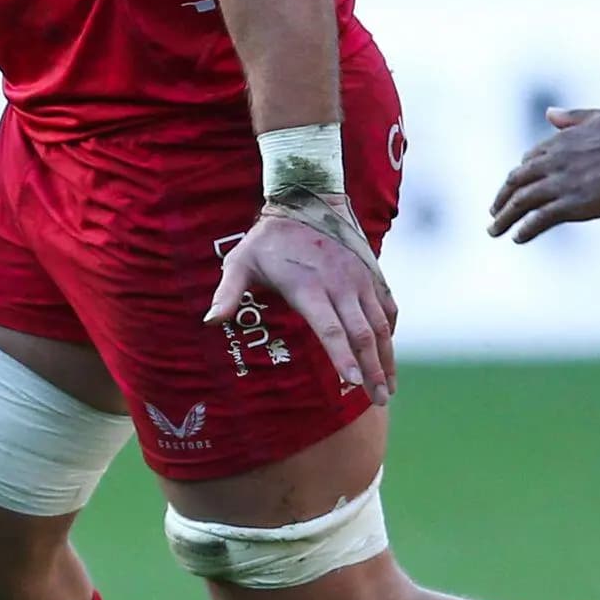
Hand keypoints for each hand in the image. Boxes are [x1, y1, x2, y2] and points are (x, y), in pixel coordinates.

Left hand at [204, 199, 396, 401]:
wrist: (307, 200)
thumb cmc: (267, 239)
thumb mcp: (239, 262)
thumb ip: (227, 293)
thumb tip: (209, 322)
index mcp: (309, 287)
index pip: (330, 329)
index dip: (341, 357)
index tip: (352, 383)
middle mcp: (341, 285)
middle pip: (362, 334)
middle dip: (372, 370)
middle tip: (378, 399)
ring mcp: (361, 279)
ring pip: (381, 325)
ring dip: (386, 358)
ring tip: (388, 388)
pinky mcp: (372, 274)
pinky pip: (387, 308)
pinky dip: (390, 333)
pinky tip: (388, 354)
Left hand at [486, 105, 599, 242]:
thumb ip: (572, 118)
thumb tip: (548, 113)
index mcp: (560, 142)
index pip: (529, 161)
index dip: (521, 175)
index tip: (516, 186)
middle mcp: (553, 162)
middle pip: (516, 182)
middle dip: (502, 198)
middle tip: (494, 211)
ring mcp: (560, 184)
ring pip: (521, 202)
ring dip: (504, 218)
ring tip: (493, 230)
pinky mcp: (572, 204)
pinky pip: (539, 219)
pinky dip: (525, 229)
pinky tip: (518, 238)